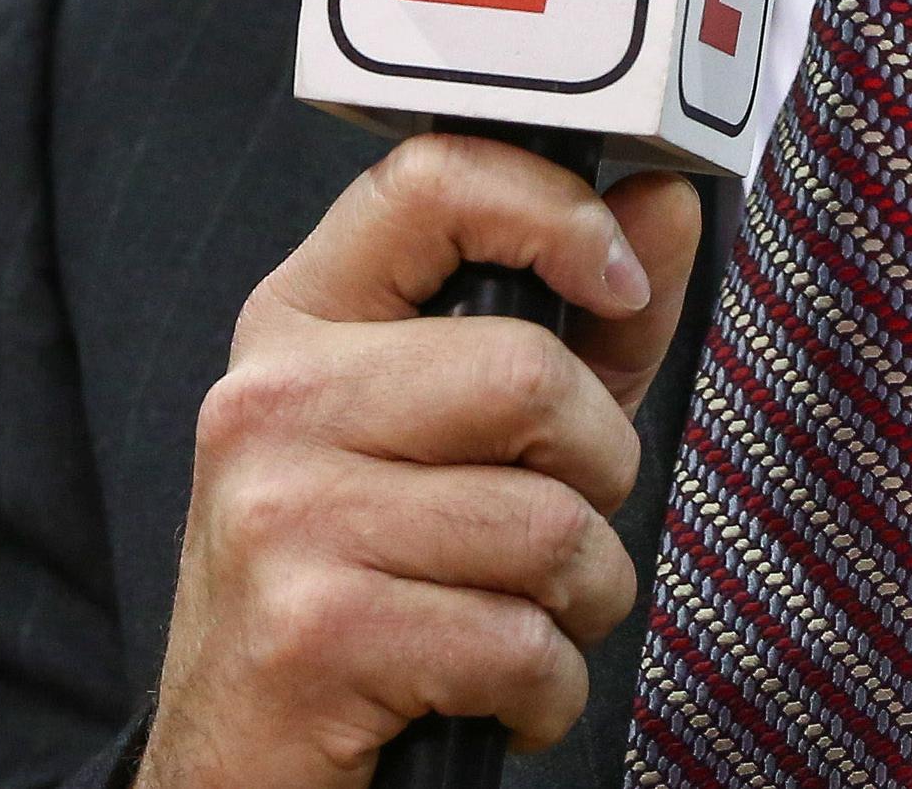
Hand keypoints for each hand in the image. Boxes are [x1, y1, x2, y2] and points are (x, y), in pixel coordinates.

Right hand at [135, 134, 702, 788]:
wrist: (245, 765)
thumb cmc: (374, 586)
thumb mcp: (471, 432)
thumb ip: (578, 316)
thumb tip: (666, 201)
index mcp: (302, 322)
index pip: (432, 180)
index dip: (556, 211)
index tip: (614, 281)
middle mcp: (271, 402)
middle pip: (529, 375)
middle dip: (596, 473)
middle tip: (557, 527)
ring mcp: (279, 514)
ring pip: (548, 523)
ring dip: (581, 599)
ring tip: (519, 618)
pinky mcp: (311, 632)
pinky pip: (520, 643)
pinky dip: (545, 690)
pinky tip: (490, 694)